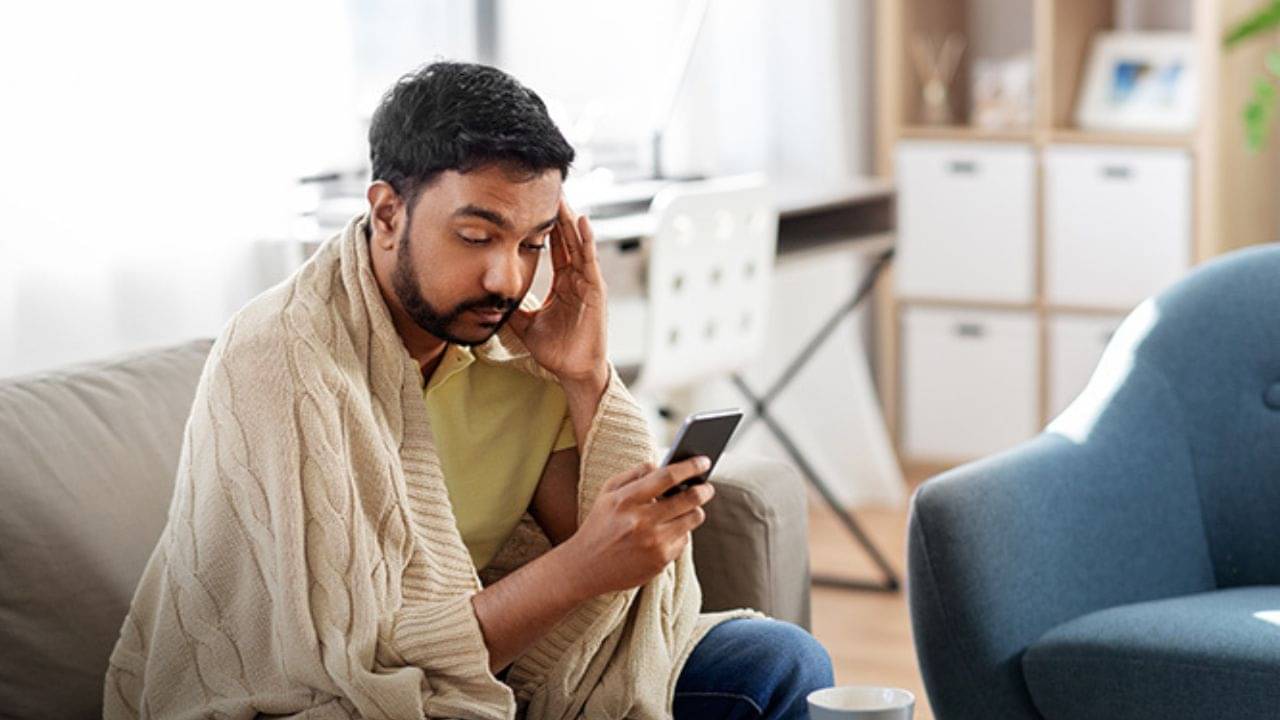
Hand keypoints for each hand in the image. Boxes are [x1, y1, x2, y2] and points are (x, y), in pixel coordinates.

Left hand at [508, 197, 608, 389]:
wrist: (572, 370)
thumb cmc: (555, 349)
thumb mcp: (525, 323)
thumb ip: (513, 307)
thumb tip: (490, 297)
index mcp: (562, 283)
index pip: (554, 247)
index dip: (545, 225)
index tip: (535, 204)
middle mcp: (576, 279)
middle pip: (567, 239)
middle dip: (559, 215)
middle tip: (550, 188)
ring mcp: (587, 283)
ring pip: (578, 244)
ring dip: (571, 220)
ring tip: (563, 197)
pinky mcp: (595, 291)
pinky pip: (590, 261)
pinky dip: (586, 241)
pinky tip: (582, 222)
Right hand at [558, 457, 715, 598]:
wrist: (585, 567)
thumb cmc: (599, 524)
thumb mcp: (608, 493)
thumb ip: (634, 474)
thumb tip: (661, 463)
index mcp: (626, 500)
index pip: (667, 477)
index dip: (690, 467)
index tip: (704, 461)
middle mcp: (641, 521)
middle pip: (689, 499)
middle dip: (704, 490)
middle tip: (707, 487)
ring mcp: (653, 543)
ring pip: (693, 519)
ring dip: (695, 510)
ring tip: (689, 508)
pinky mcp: (660, 561)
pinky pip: (684, 540)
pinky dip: (681, 532)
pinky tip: (669, 530)